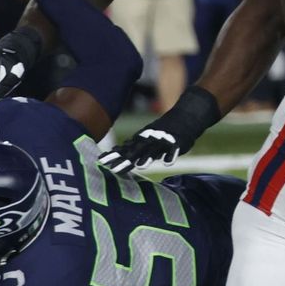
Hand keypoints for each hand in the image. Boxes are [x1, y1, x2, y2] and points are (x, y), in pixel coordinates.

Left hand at [102, 86, 221, 173]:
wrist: (184, 116)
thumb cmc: (161, 132)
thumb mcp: (145, 138)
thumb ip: (132, 146)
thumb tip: (115, 151)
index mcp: (141, 140)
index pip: (124, 150)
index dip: (113, 156)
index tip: (100, 162)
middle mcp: (150, 140)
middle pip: (136, 151)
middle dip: (125, 160)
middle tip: (114, 169)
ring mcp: (163, 140)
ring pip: (154, 150)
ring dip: (148, 158)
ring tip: (141, 166)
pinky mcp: (178, 142)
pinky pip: (174, 150)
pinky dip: (170, 156)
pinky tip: (167, 163)